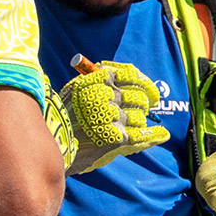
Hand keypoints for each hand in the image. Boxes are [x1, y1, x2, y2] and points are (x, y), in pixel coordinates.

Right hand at [48, 59, 166, 174]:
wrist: (53, 143)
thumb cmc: (65, 115)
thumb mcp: (77, 89)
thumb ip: (101, 78)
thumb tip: (134, 72)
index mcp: (97, 80)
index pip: (131, 75)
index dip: (146, 84)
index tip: (153, 93)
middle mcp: (105, 96)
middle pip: (138, 98)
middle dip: (143, 106)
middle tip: (143, 111)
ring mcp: (111, 117)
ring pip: (138, 117)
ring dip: (137, 123)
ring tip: (126, 127)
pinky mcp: (114, 137)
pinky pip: (141, 135)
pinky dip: (154, 135)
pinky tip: (162, 134)